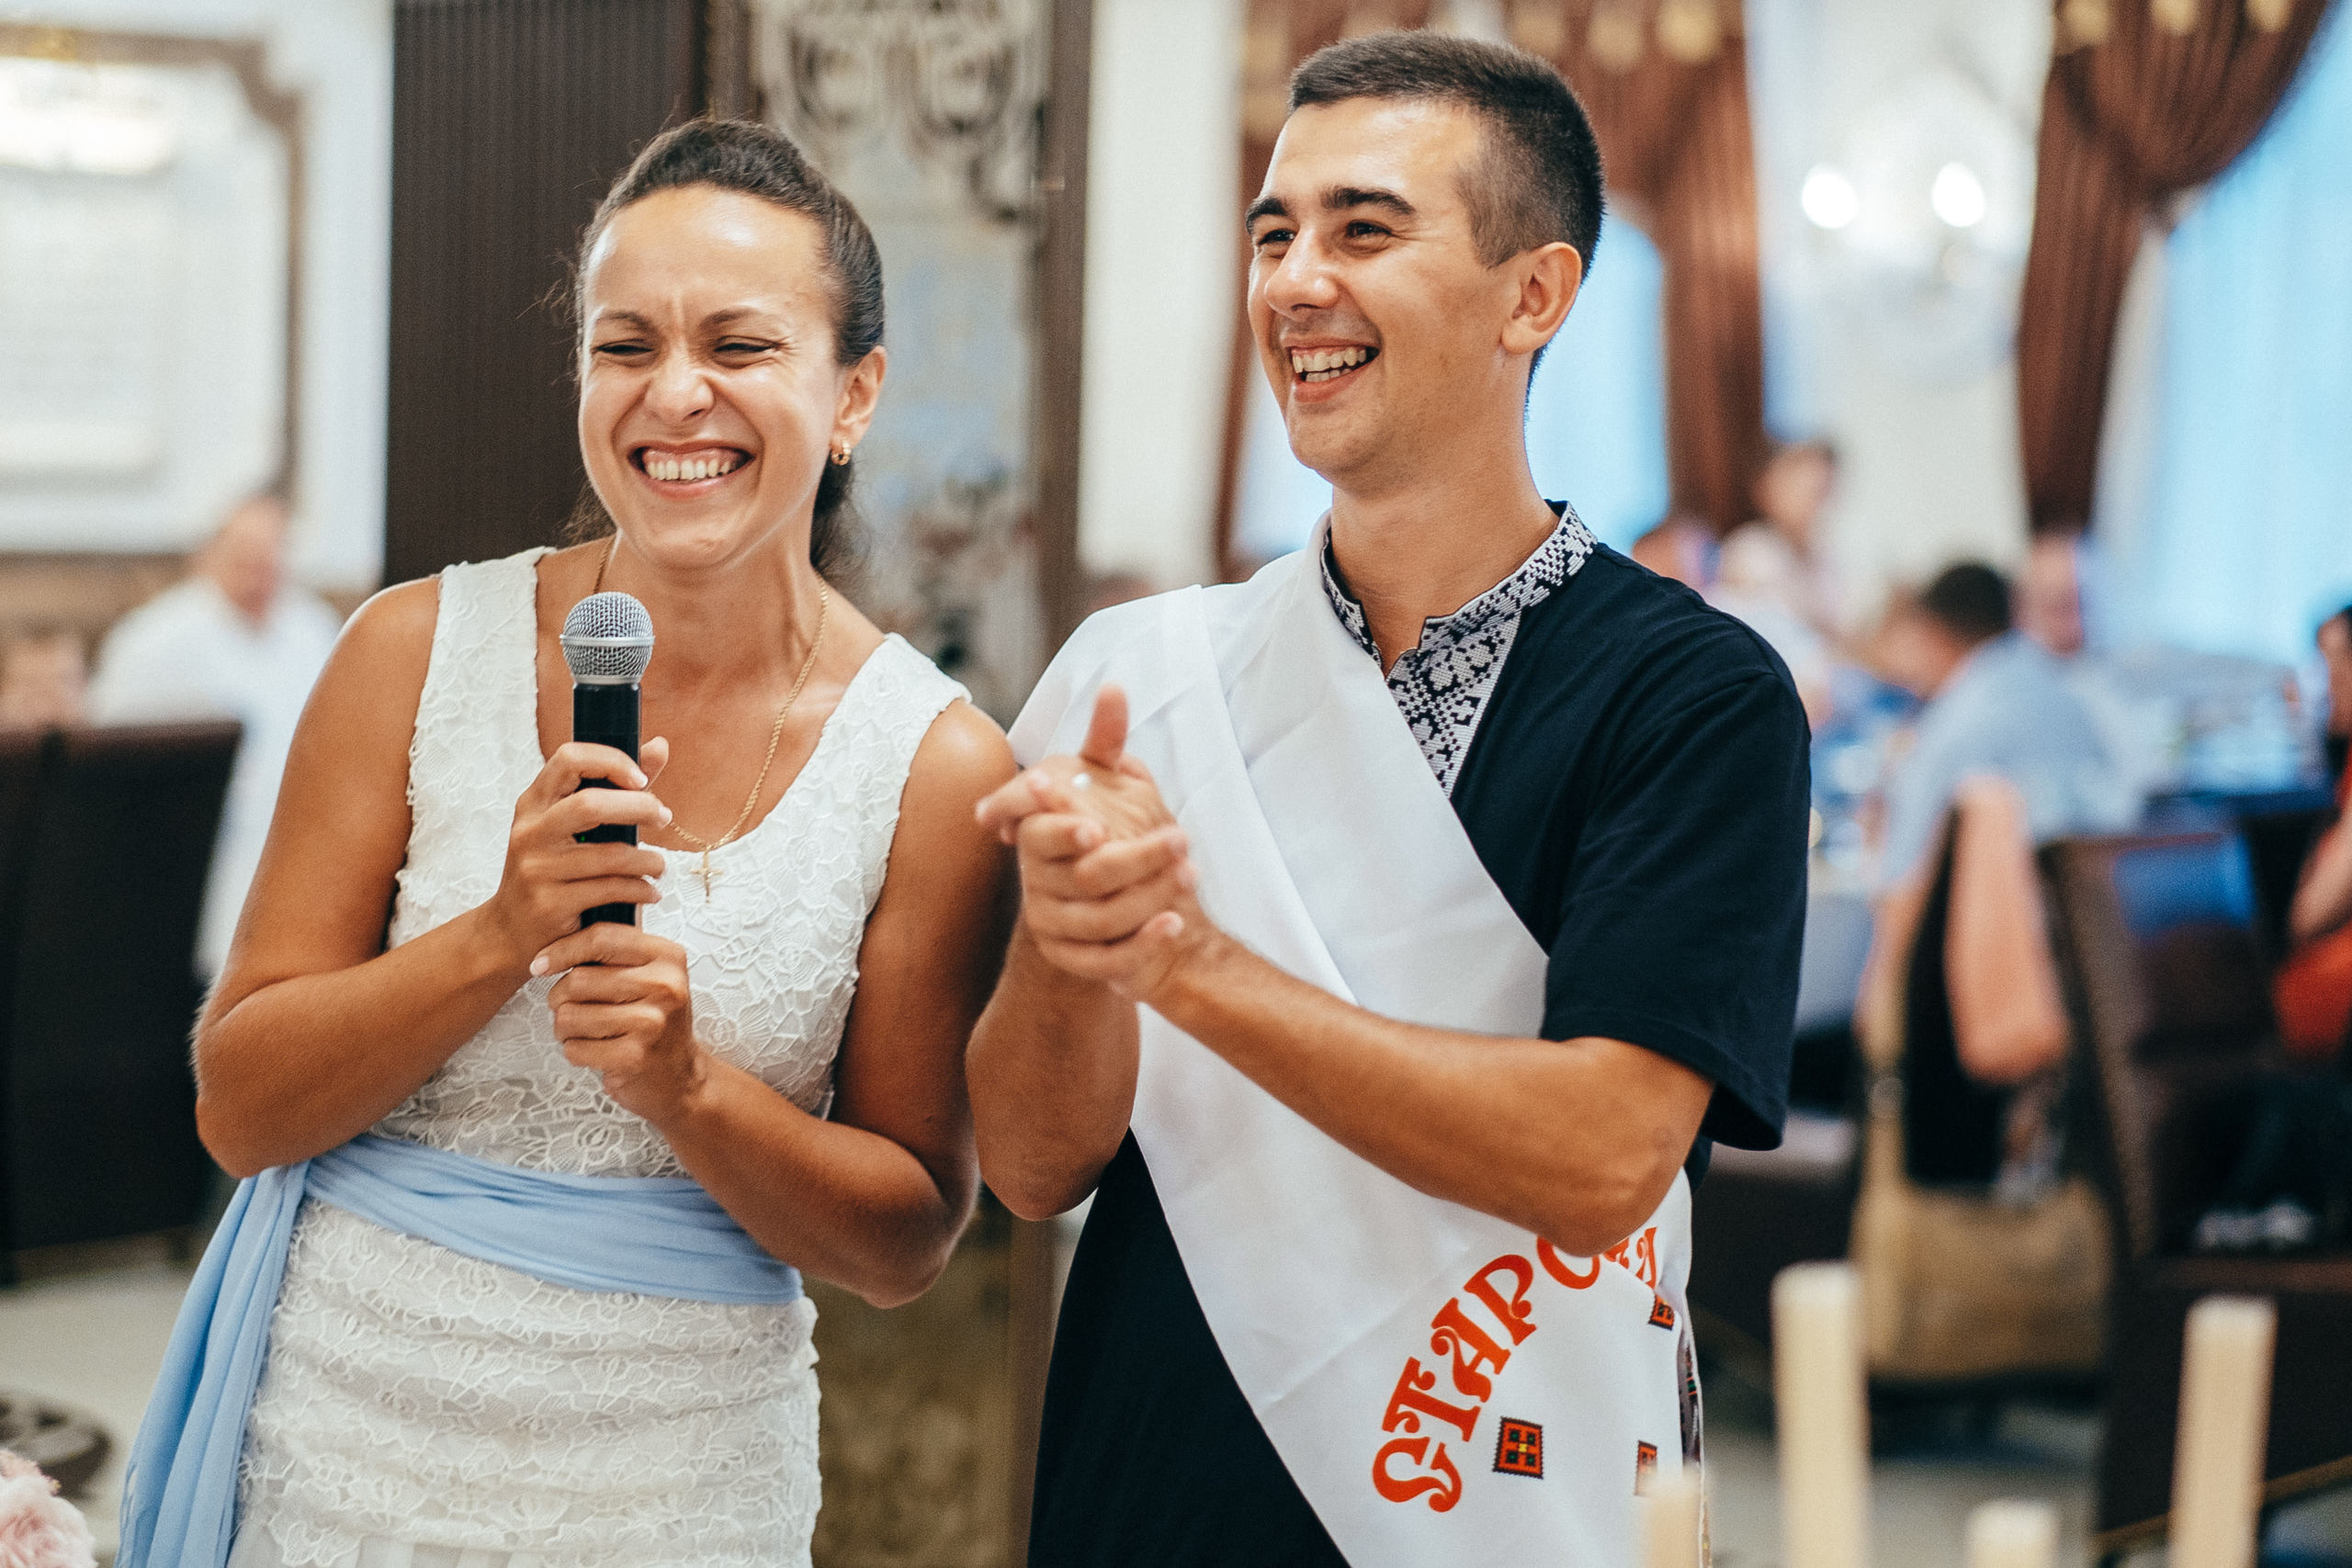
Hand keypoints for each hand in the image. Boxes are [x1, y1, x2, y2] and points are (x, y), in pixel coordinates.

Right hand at [482, 738, 673, 968]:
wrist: (510, 929)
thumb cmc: (551, 869)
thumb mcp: (571, 826)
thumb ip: (617, 787)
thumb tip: (660, 746)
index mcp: (534, 802)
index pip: (569, 759)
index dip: (611, 761)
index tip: (642, 778)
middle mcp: (530, 831)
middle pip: (590, 804)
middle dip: (639, 807)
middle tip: (664, 817)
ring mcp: (537, 868)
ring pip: (609, 855)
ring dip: (648, 860)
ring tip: (659, 866)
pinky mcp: (550, 903)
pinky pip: (611, 890)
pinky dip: (640, 890)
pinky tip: (649, 892)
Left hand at [532, 921, 704, 1125]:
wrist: (679, 1077)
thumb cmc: (653, 1020)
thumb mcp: (649, 975)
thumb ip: (615, 951)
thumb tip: (560, 932)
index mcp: (667, 957)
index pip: (601, 937)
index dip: (562, 949)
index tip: (540, 964)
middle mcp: (665, 986)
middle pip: (579, 979)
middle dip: (560, 997)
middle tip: (570, 1007)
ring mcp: (652, 1023)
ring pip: (570, 1015)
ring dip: (565, 1027)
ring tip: (584, 1031)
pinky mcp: (635, 1057)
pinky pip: (575, 1048)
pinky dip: (575, 1051)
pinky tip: (596, 1051)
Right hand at [976, 686, 1209, 1000]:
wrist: (1108, 897)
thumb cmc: (1104, 824)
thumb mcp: (1104, 779)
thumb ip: (1106, 738)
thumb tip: (1115, 687)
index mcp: (1035, 833)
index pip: (1038, 833)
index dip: (1063, 831)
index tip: (1096, 828)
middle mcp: (1034, 878)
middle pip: (1083, 875)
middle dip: (1134, 858)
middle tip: (1179, 839)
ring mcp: (1050, 921)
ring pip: (1099, 918)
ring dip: (1149, 896)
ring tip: (1190, 873)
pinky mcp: (1070, 958)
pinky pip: (1104, 961)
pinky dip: (1142, 944)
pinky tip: (1175, 922)